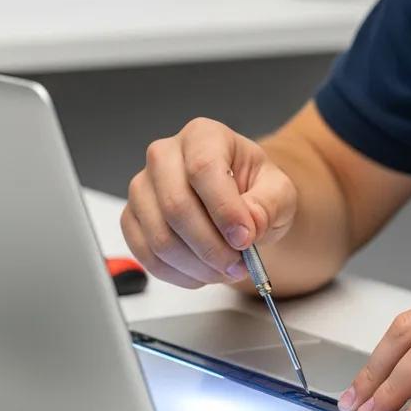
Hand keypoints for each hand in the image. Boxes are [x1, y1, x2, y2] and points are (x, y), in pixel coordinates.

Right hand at [121, 118, 297, 287]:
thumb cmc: (253, 191)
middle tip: (239, 265)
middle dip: (212, 247)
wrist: (235, 204)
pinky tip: (203, 273)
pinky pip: (147, 256)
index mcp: (203, 136)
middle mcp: (164, 156)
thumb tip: (248, 225)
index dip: (224, 209)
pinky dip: (180, 274)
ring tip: (225, 270)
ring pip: (160, 237)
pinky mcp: (132, 220)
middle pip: (176, 206)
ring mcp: (142, 188)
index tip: (244, 239)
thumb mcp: (278, 192)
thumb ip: (268, 205)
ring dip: (198, 266)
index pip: (203, 168)